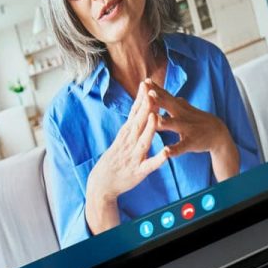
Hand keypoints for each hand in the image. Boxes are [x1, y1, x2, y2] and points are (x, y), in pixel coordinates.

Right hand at [85, 80, 168, 232]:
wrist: (101, 184)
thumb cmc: (115, 160)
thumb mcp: (121, 140)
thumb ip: (131, 126)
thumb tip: (138, 108)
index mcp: (125, 135)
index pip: (134, 113)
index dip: (140, 98)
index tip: (146, 83)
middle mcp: (128, 143)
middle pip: (138, 122)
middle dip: (145, 106)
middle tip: (152, 90)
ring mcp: (133, 157)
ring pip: (143, 140)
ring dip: (149, 128)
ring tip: (155, 115)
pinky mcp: (138, 172)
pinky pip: (150, 165)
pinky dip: (157, 159)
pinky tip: (166, 154)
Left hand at [146, 80, 238, 179]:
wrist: (218, 133)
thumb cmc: (197, 121)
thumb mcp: (185, 108)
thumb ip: (170, 100)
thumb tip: (156, 89)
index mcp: (178, 107)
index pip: (166, 96)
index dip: (156, 89)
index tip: (145, 81)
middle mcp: (182, 115)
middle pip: (169, 105)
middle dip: (159, 99)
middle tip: (148, 92)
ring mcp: (187, 128)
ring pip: (174, 125)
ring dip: (165, 122)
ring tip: (156, 119)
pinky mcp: (191, 142)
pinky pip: (182, 146)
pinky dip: (175, 149)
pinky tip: (167, 151)